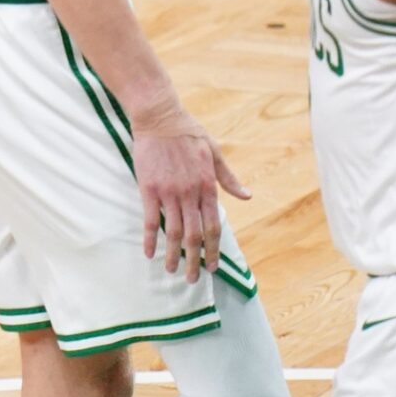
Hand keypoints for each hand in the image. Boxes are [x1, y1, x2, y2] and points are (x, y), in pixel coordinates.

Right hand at [129, 104, 249, 280]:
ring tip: (171, 271)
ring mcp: (169, 192)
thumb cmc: (188, 132)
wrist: (159, 117)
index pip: (213, 226)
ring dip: (173, 254)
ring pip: (173, 231)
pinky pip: (149, 219)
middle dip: (194, 260)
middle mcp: (190, 193)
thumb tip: (247, 196)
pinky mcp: (148, 188)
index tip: (211, 267)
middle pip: (194, 235)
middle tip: (191, 279)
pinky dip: (150, 238)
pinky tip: (149, 253)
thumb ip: (229, 178)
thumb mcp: (215, 152)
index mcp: (208, 186)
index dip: (213, 249)